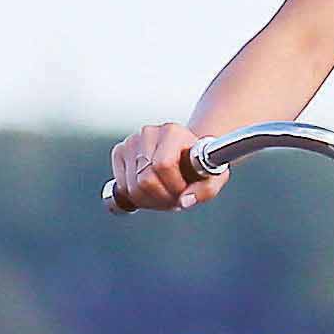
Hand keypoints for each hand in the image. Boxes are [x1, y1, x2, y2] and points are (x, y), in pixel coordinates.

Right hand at [107, 120, 227, 214]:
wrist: (184, 154)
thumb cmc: (198, 166)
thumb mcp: (214, 177)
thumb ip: (206, 190)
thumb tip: (185, 201)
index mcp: (173, 132)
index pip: (163, 165)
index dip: (174, 186)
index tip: (184, 190)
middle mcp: (149, 132)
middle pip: (145, 180)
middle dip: (161, 197)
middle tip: (174, 197)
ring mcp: (131, 141)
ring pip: (132, 187)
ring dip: (150, 200)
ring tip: (164, 193)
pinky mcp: (119, 152)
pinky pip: (122, 188)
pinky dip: (136, 197)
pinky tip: (151, 191)